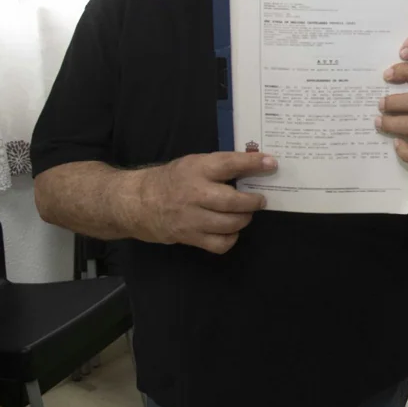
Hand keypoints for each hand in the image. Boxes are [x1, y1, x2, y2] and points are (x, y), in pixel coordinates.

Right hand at [132, 152, 274, 253]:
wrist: (136, 202)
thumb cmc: (171, 180)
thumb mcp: (192, 164)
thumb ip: (219, 166)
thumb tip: (256, 164)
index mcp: (196, 169)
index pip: (229, 164)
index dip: (252, 163)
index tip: (271, 163)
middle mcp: (194, 193)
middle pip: (232, 201)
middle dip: (252, 201)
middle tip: (260, 200)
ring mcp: (191, 218)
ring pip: (229, 224)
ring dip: (244, 219)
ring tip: (245, 214)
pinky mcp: (189, 237)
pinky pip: (220, 243)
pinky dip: (231, 238)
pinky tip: (230, 230)